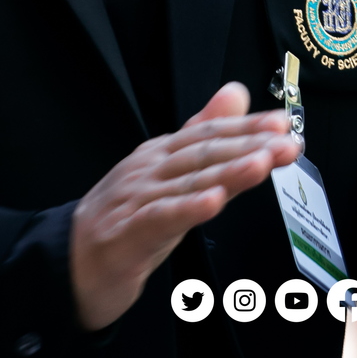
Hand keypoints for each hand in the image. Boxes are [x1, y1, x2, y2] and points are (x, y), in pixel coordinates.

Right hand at [69, 83, 299, 330]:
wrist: (69, 264)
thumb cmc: (123, 220)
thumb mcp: (167, 176)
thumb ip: (203, 135)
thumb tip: (236, 93)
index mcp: (159, 154)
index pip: (209, 133)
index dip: (247, 126)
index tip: (283, 124)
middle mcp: (149, 170)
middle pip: (204, 153)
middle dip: (249, 146)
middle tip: (287, 143)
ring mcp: (135, 199)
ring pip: (188, 181)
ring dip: (228, 171)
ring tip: (262, 162)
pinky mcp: (126, 234)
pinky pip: (161, 218)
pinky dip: (188, 208)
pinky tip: (213, 202)